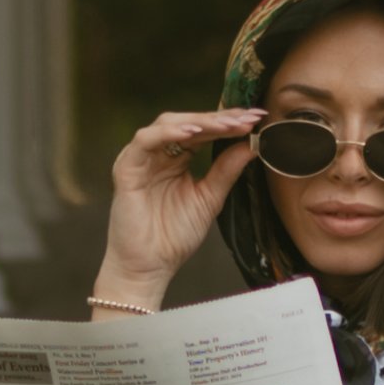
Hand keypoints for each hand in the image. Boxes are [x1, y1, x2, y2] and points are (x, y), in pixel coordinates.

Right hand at [92, 108, 262, 306]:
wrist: (150, 266)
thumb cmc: (174, 236)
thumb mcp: (209, 198)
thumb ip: (226, 170)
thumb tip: (251, 144)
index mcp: (177, 159)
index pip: (204, 132)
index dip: (229, 123)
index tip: (256, 119)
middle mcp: (158, 154)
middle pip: (188, 122)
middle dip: (219, 119)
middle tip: (247, 118)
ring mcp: (141, 158)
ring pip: (167, 124)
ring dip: (198, 122)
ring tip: (225, 124)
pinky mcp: (126, 167)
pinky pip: (145, 141)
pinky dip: (167, 133)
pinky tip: (191, 132)